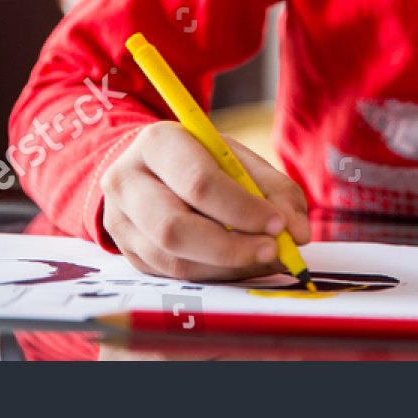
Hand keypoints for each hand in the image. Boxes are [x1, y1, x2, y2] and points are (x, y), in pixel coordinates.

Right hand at [100, 122, 310, 281]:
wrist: (149, 167)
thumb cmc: (199, 160)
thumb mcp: (237, 159)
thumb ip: (274, 190)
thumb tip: (297, 232)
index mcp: (157, 143)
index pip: (199, 183)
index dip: (241, 208)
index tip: (278, 224)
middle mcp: (127, 181)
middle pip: (175, 227)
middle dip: (231, 246)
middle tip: (273, 250)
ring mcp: (120, 221)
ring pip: (172, 258)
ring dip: (226, 266)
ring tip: (263, 258)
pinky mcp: (127, 252)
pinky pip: (172, 274)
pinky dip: (213, 274)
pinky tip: (239, 264)